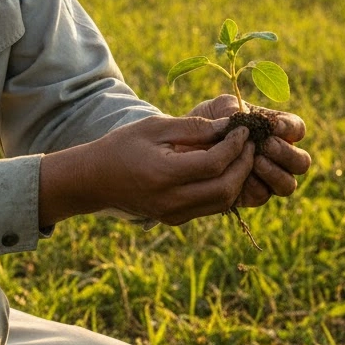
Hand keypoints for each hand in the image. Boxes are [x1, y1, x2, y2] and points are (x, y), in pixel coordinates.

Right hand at [39, 113, 254, 227]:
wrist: (95, 179)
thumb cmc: (123, 145)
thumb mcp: (154, 127)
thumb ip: (192, 127)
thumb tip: (228, 125)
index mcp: (164, 174)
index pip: (214, 163)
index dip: (234, 145)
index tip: (243, 128)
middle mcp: (172, 200)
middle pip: (226, 188)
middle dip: (244, 164)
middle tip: (249, 142)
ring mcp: (174, 213)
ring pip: (223, 202)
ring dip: (238, 179)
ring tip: (241, 154)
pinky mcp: (175, 219)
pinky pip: (211, 207)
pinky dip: (224, 189)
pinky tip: (224, 169)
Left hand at [187, 95, 310, 206]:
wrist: (183, 144)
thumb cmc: (207, 121)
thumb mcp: (218, 108)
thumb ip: (232, 108)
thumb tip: (243, 117)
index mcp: (275, 130)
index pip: (297, 129)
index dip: (290, 128)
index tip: (272, 125)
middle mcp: (277, 156)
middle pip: (301, 162)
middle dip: (286, 154)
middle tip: (266, 145)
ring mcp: (267, 177)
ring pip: (287, 184)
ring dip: (274, 172)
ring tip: (255, 161)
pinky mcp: (250, 194)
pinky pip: (262, 195)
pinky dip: (254, 185)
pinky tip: (240, 175)